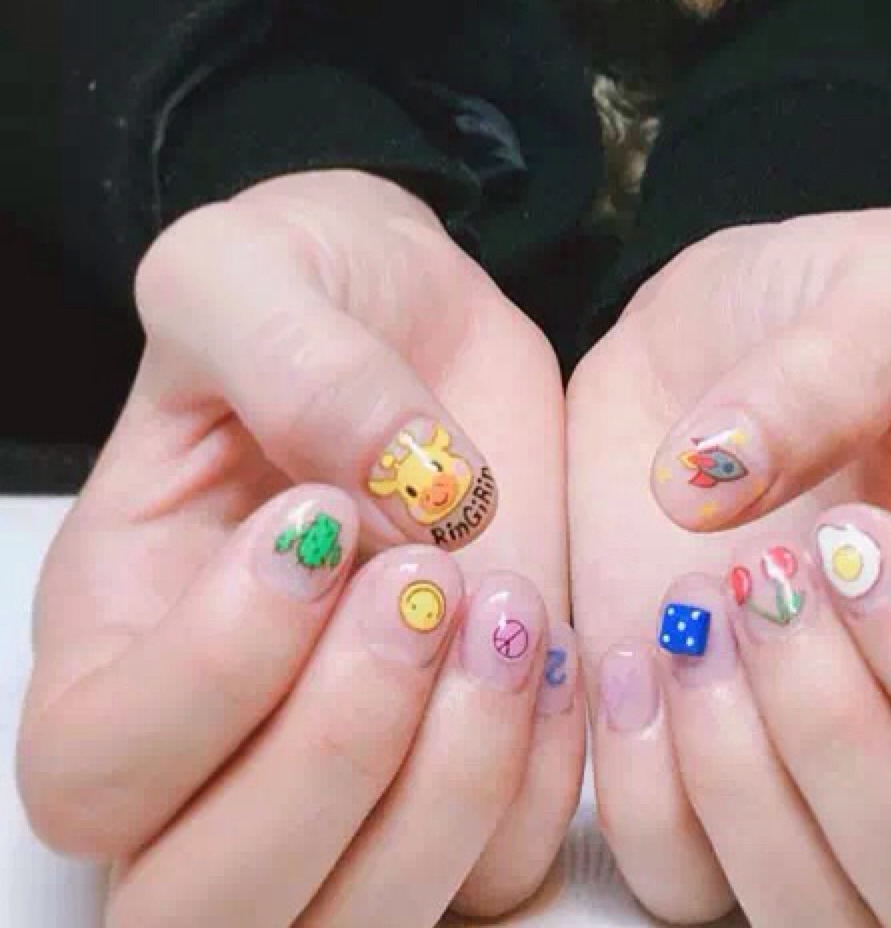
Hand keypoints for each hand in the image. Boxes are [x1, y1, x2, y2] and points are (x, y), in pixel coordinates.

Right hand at [18, 170, 583, 923]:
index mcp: (119, 623)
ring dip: (455, 779)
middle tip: (425, 585)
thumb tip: (393, 480)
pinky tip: (557, 643)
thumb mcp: (251, 265)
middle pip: (206, 903)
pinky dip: (542, 778)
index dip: (212, 674)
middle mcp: (214, 737)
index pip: (98, 764)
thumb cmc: (308, 287)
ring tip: (507, 605)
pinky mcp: (461, 762)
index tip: (319, 520)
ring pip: (361, 920)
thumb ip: (287, 352)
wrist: (423, 312)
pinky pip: (498, 870)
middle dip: (336, 759)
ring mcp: (346, 770)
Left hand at [568, 209, 890, 925]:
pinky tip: (629, 650)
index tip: (856, 538)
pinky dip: (645, 790)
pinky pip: (680, 882)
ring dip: (740, 783)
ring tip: (685, 614)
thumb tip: (731, 481)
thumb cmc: (806, 307)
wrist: (683, 343)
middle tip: (760, 590)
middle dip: (850, 757)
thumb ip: (847, 357)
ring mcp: (804, 770)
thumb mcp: (879, 274)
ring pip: (827, 922)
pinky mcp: (686, 773)